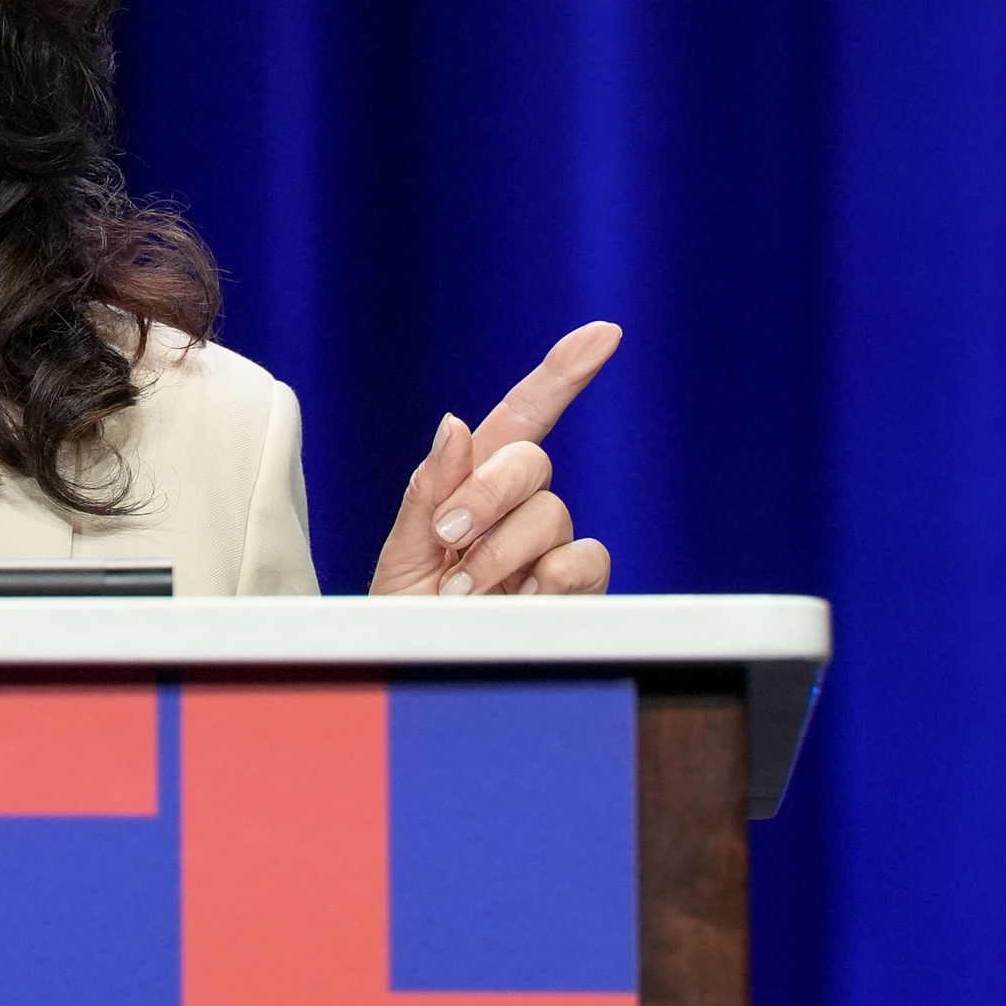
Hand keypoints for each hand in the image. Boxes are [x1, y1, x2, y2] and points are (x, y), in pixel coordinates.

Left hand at [369, 322, 620, 596]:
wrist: (413, 671)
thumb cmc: (404, 614)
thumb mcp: (402, 550)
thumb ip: (428, 489)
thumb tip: (454, 425)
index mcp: (474, 481)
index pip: (524, 416)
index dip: (564, 373)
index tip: (604, 334)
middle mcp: (521, 507)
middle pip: (531, 461)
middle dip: (485, 494)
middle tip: (449, 539)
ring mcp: (552, 546)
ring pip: (551, 515)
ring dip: (500, 554)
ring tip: (463, 595)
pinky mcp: (578, 588)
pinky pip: (582, 560)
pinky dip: (546, 580)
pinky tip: (514, 603)